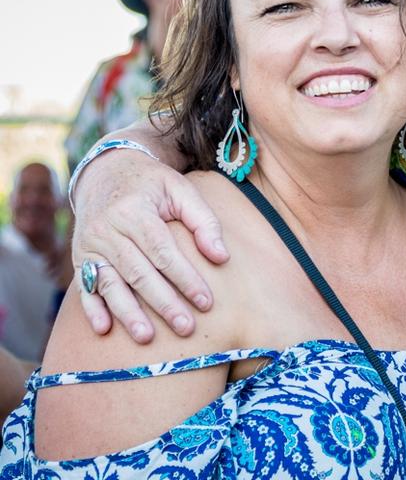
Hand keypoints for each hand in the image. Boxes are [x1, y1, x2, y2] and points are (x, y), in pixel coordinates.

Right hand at [71, 149, 227, 342]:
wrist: (106, 171)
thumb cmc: (152, 183)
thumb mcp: (180, 189)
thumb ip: (203, 220)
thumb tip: (222, 257)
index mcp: (135, 211)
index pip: (163, 252)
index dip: (185, 278)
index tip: (206, 302)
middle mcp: (107, 229)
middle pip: (138, 273)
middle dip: (163, 303)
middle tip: (186, 328)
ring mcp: (90, 245)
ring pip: (110, 284)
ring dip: (128, 313)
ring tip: (147, 338)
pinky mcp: (79, 257)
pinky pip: (84, 287)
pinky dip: (93, 309)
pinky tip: (104, 330)